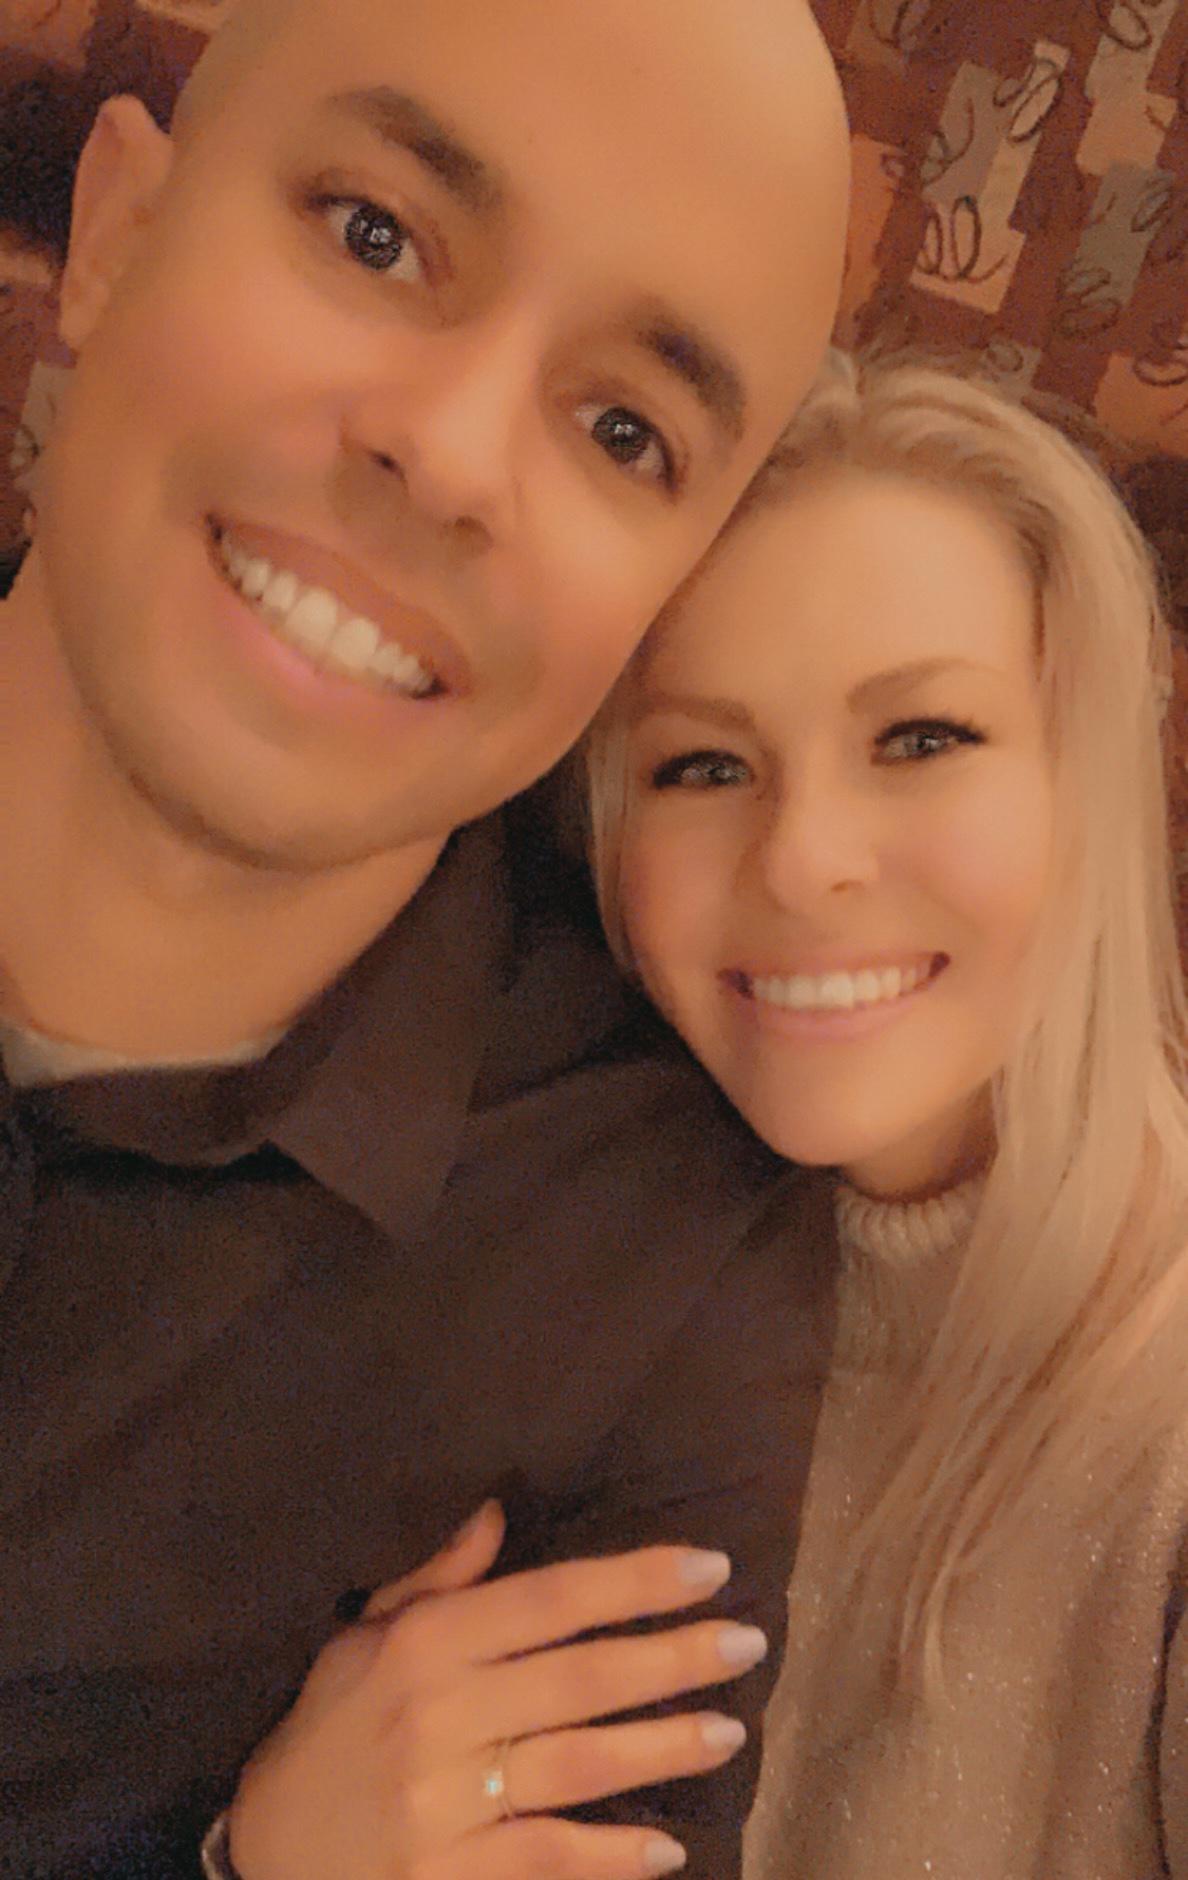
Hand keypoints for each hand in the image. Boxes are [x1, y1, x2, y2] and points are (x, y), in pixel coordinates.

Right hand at [227, 1501, 765, 1879]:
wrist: (263, 1853)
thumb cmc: (328, 1729)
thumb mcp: (363, 1637)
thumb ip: (436, 1578)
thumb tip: (497, 1509)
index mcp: (424, 1644)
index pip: (550, 1599)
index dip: (634, 1580)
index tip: (710, 1566)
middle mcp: (441, 1715)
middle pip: (581, 1677)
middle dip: (673, 1656)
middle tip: (748, 1642)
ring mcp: (446, 1802)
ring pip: (578, 1764)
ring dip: (663, 1746)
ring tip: (730, 1729)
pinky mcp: (449, 1876)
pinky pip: (547, 1858)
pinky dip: (610, 1855)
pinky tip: (666, 1847)